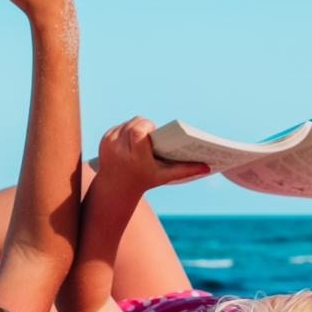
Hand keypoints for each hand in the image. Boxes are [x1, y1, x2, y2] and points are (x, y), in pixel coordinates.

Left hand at [93, 117, 210, 193]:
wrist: (116, 188)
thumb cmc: (144, 180)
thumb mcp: (164, 176)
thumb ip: (185, 170)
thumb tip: (207, 167)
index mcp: (135, 156)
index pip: (138, 130)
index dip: (146, 126)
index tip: (153, 132)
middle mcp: (120, 149)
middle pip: (134, 123)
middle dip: (144, 125)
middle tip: (149, 137)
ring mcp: (109, 144)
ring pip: (127, 123)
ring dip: (135, 127)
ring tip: (140, 141)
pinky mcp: (104, 140)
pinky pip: (119, 126)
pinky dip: (125, 130)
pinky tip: (129, 142)